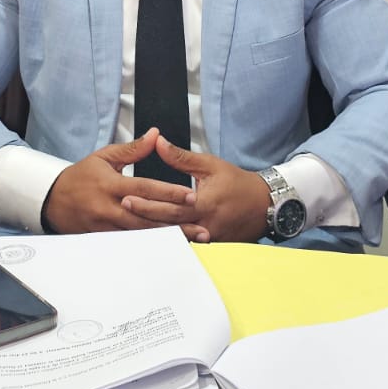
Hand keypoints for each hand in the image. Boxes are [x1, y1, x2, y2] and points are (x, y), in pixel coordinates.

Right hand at [41, 130, 198, 234]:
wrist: (53, 201)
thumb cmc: (81, 176)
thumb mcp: (104, 157)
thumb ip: (133, 149)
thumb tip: (156, 135)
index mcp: (111, 185)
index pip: (145, 189)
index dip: (168, 193)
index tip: (190, 196)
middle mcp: (110, 208)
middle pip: (148, 218)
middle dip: (176, 223)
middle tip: (201, 227)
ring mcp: (107, 227)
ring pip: (142, 235)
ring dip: (168, 238)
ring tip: (192, 240)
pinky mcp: (105, 239)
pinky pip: (132, 244)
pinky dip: (152, 245)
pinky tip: (170, 248)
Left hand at [131, 137, 271, 242]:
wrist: (265, 205)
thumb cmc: (238, 183)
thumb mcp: (211, 165)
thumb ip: (181, 157)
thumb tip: (157, 142)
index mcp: (205, 204)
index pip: (171, 206)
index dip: (148, 203)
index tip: (127, 197)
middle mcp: (206, 225)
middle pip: (169, 225)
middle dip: (143, 218)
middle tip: (122, 209)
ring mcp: (209, 239)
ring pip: (175, 238)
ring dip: (152, 233)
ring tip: (128, 227)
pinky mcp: (211, 246)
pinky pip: (185, 245)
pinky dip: (168, 241)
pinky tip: (150, 239)